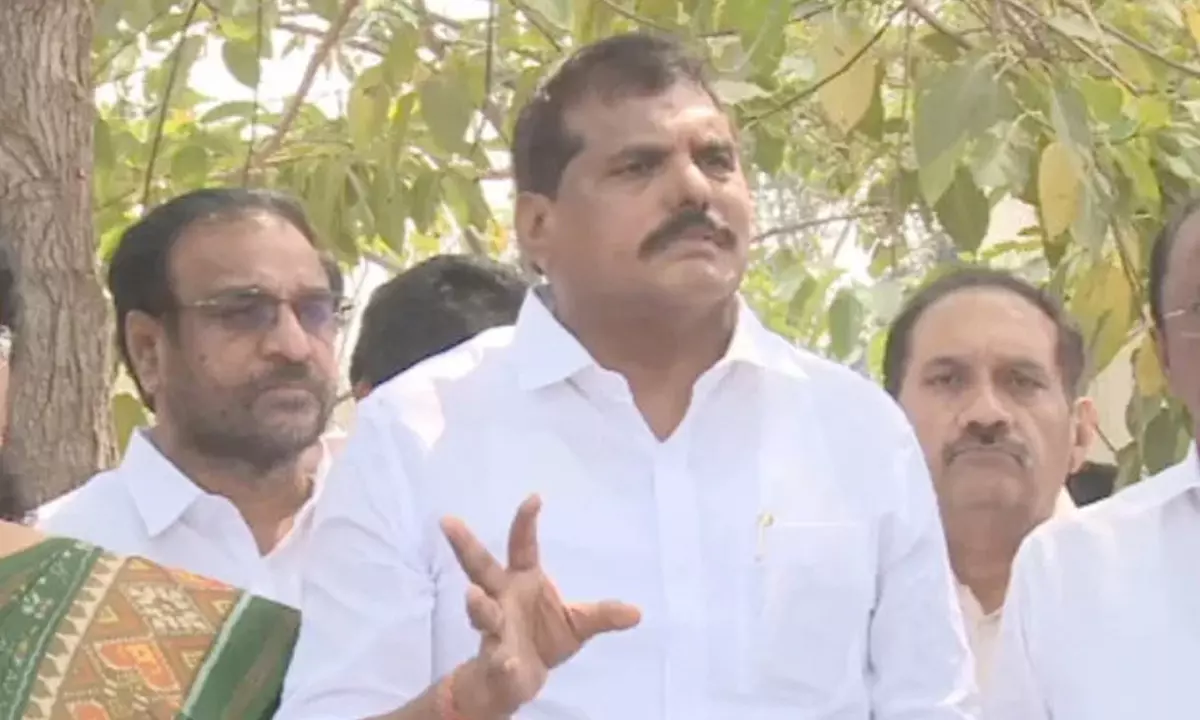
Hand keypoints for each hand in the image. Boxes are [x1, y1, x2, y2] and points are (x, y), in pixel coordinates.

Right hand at [440, 495, 640, 717]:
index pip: (522, 545)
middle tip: (449, 521)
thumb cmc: (544, 638)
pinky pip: (497, 660)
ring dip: (478, 606)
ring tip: (473, 596)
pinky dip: (502, 661)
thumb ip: (603, 616)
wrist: (519, 679)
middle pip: (480, 567)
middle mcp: (501, 597)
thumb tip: (638, 613)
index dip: (525, 522)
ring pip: (482, 612)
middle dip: (465, 545)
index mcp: (521, 580)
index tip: (534, 497)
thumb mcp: (578, 624)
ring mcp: (494, 628)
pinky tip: (507, 661)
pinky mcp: (495, 660)